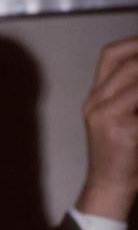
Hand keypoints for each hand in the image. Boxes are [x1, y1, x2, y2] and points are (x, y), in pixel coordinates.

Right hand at [75, 36, 137, 220]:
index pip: (109, 56)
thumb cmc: (120, 154)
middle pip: (128, 66)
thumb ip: (128, 95)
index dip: (134, 43)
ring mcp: (108, 117)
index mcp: (95, 98)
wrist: (110, 186)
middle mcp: (96, 103)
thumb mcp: (115, 118)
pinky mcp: (124, 132)